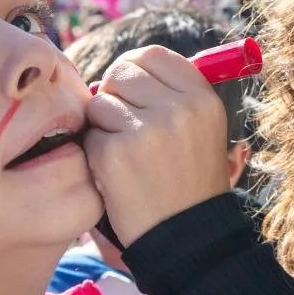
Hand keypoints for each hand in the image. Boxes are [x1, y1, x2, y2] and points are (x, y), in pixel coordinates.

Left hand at [85, 46, 232, 245]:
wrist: (186, 238)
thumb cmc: (189, 182)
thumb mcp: (203, 130)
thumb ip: (173, 94)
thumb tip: (129, 65)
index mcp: (202, 98)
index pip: (153, 56)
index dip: (134, 69)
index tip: (130, 89)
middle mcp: (178, 108)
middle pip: (122, 72)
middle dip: (115, 95)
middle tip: (123, 125)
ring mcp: (145, 129)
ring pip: (101, 101)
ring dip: (103, 124)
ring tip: (125, 153)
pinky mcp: (115, 153)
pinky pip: (90, 133)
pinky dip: (96, 152)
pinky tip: (117, 173)